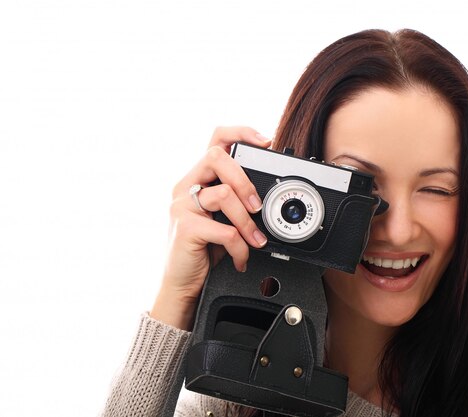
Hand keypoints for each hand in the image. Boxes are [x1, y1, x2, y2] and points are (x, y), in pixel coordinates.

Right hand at [151, 126, 270, 329]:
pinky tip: (240, 258)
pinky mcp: (185, 228)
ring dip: (247, 221)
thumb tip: (267, 194)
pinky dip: (240, 247)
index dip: (240, 133)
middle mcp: (186, 187)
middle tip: (258, 207)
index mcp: (197, 179)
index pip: (215, 140)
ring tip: (255, 240)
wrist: (182, 285)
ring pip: (224, 194)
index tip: (265, 141)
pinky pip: (224, 230)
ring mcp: (182, 206)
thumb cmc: (204, 251)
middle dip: (245, 181)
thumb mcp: (222, 220)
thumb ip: (236, 201)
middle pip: (217, 157)